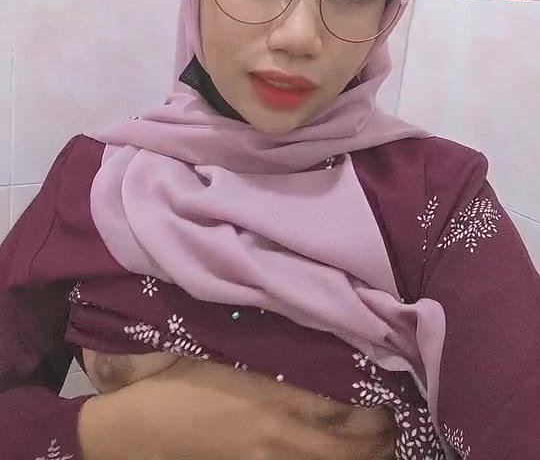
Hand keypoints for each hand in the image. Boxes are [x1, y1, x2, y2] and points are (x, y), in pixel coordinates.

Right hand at [79, 357, 394, 459]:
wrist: (133, 431)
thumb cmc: (177, 382)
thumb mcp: (223, 354)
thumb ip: (270, 356)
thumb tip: (312, 344)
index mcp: (274, 400)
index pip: (344, 413)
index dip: (376, 412)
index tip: (392, 397)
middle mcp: (280, 438)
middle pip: (349, 451)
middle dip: (379, 441)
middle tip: (392, 424)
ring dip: (360, 459)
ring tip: (376, 445)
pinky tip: (336, 459)